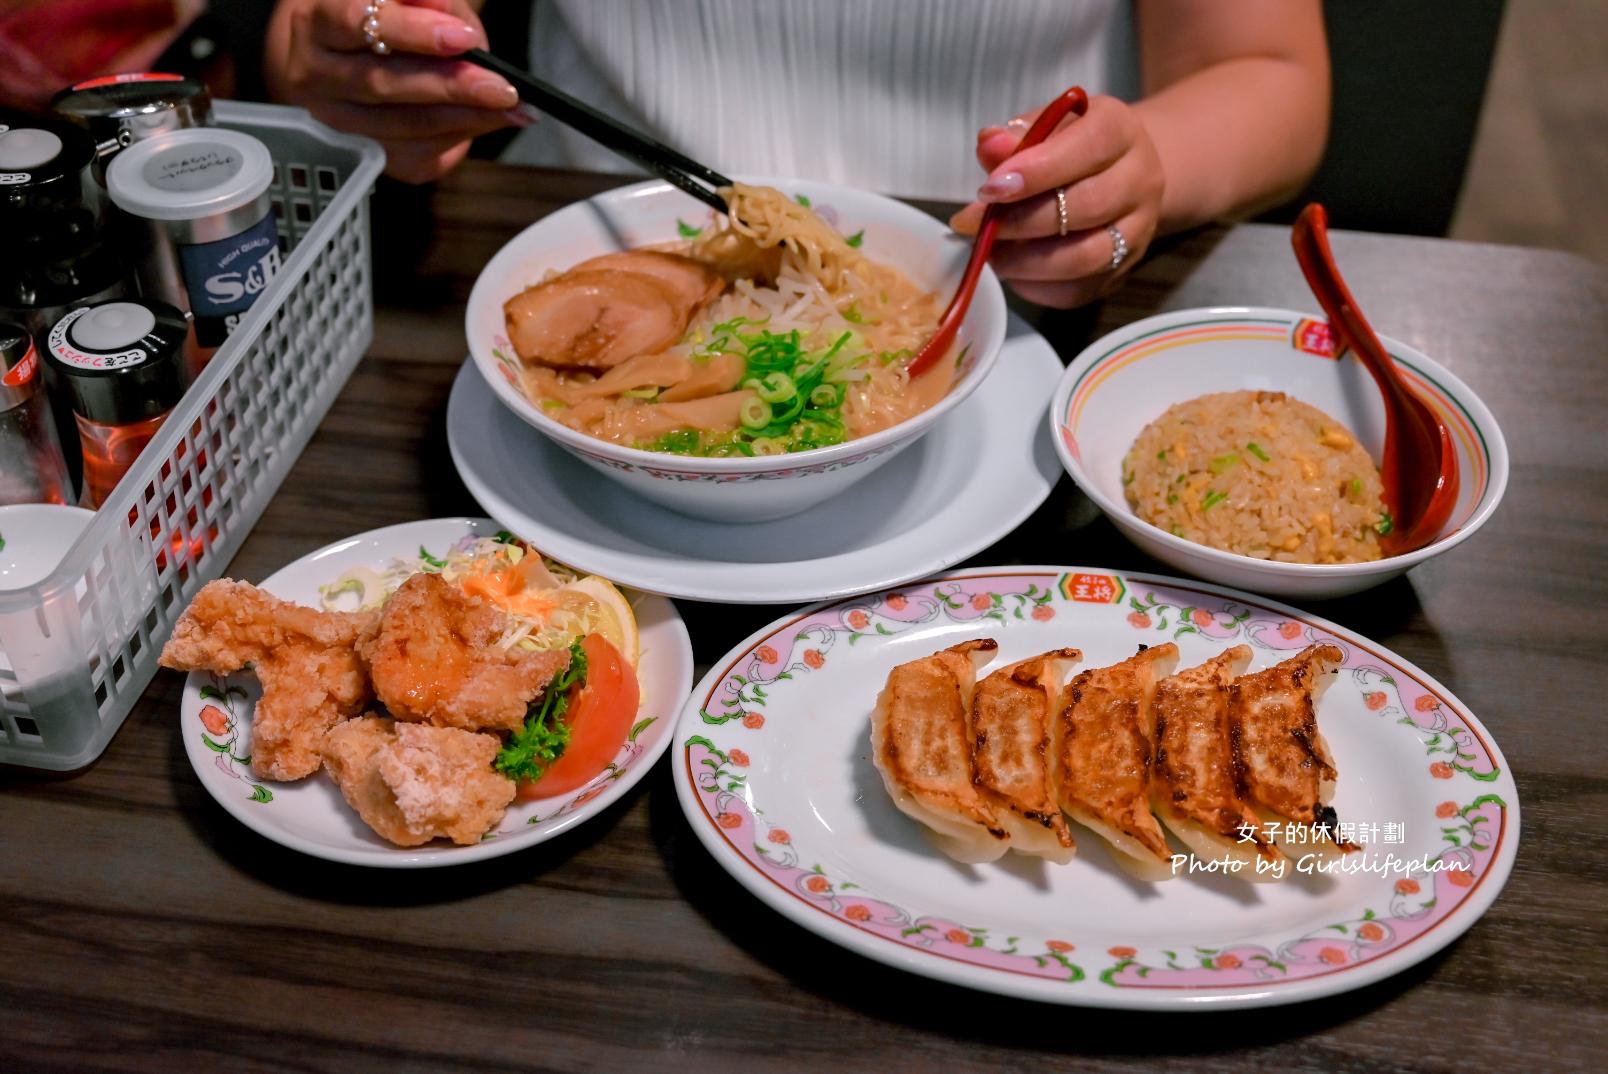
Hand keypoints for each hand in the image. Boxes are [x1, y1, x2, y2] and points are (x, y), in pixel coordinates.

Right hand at [264, 0, 524, 183]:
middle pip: (382, 84)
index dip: (413, 32)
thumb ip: (433, 4)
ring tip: (511, 107)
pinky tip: (490, 121)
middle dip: (451, 85)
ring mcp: (334, 120)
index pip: (358, 23)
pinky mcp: (362, 152)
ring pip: (403, 125)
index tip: (464, 38)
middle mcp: (313, 74)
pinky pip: (415, 152)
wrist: (341, 54)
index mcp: (316, 21)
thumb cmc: (377, 16)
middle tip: (501, 87)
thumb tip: (464, 34)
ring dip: (465, 117)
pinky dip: (459, 136)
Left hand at [950, 94, 1163, 308]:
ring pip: (1084, 257)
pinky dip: (1037, 287)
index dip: (1036, 171)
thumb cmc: (1070, 147)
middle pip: (1087, 207)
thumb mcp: (1045, 127)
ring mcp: (1137, 231)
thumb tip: (989, 146)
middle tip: (974, 226)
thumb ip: (1016, 136)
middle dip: (1021, 221)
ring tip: (990, 253)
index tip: (990, 188)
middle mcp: (1139, 180)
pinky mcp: (1123, 270)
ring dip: (1026, 261)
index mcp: (1120, 131)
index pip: (1088, 147)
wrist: (1118, 174)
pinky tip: (1012, 271)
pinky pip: (1078, 291)